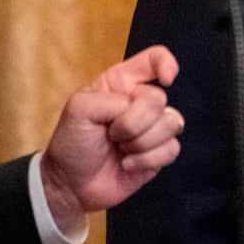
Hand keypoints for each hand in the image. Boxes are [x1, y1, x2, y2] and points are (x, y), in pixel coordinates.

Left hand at [40, 45, 181, 231]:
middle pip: (159, 98)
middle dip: (133, 122)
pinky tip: (127, 164)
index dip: (166, 64)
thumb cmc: (72, 142)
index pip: (154, 59)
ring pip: (172, 124)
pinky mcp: (159, 153)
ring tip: (120, 149)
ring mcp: (152, 127)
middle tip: (112, 134)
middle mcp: (140, 101)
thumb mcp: (79, 109)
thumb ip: (109, 100)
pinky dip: (147, 160)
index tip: (167, 79)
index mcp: (122, 82)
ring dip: (141, 143)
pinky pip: (172, 149)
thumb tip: (136, 110)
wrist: (71, 184)